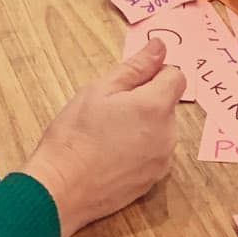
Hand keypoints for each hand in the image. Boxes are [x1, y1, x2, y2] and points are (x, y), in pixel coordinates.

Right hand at [23, 38, 184, 236]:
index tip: (132, 81)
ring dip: (144, 125)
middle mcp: (167, 135)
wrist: (61, 189)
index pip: (176, 76)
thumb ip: (135, 67)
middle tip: (110, 109)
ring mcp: (162, 161)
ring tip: (109, 134)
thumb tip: (159, 47)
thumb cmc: (74, 136)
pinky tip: (113, 154)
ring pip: (161, 129)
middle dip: (146, 100)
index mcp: (155, 107)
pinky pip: (155, 153)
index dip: (156, 73)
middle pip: (167, 104)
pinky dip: (141, 149)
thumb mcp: (99, 90)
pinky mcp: (153, 180)